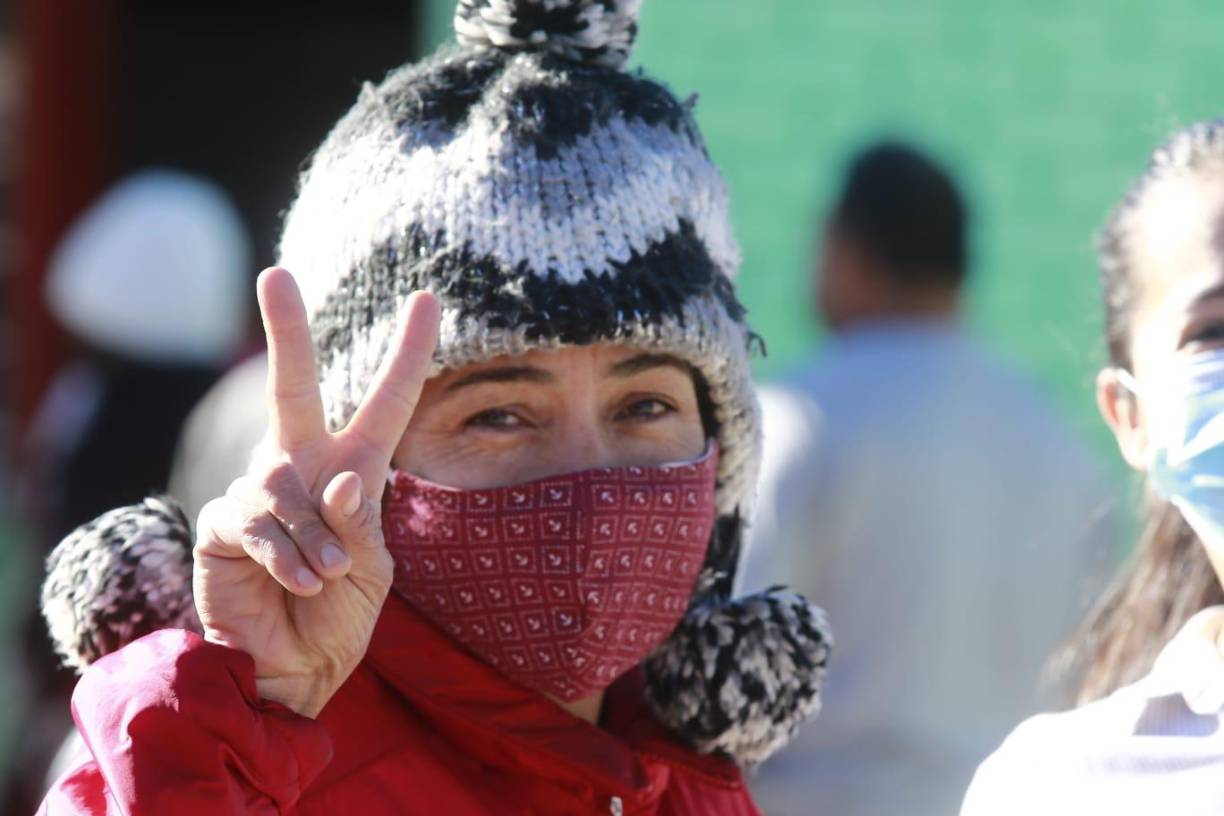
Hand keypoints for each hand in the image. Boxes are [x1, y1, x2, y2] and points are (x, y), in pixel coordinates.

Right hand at [194, 267, 439, 717]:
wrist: (295, 668)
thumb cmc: (340, 616)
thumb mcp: (373, 569)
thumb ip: (360, 523)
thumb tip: (337, 483)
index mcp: (353, 471)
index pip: (385, 405)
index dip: (407, 354)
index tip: (427, 299)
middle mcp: (303, 467)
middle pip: (294, 387)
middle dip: (286, 332)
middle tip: (275, 275)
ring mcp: (258, 491)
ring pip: (284, 482)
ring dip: (314, 538)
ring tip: (324, 578)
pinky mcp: (223, 522)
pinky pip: (255, 520)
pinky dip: (285, 556)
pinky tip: (298, 583)